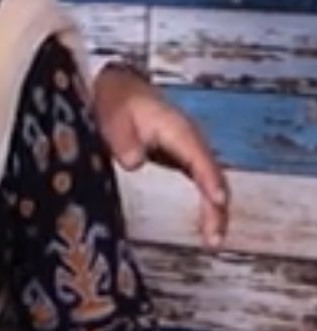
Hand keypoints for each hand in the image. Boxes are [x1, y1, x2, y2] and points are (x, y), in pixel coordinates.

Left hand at [93, 63, 229, 247]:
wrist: (121, 88)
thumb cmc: (118, 103)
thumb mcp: (113, 117)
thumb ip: (123, 141)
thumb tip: (134, 163)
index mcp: (177, 129)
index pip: (198, 156)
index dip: (209, 178)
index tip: (217, 199)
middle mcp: (192, 141)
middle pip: (212, 176)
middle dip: (216, 207)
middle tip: (213, 238)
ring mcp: (191, 151)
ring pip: (211, 183)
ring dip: (215, 211)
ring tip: (213, 242)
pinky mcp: (185, 160)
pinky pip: (202, 184)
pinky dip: (208, 204)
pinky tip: (208, 228)